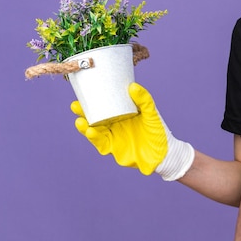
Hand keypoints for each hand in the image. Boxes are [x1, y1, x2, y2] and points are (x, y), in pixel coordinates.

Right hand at [72, 82, 193, 180]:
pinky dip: (95, 138)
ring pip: (95, 130)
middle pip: (95, 116)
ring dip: (85, 126)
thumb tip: (132, 86)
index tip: (85, 90)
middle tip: (75, 104)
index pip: (105, 103)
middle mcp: (115, 123)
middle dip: (84, 112)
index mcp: (122, 112)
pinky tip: (90, 132)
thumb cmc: (158, 131)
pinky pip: (101, 143)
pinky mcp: (113, 148)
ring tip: (80, 121)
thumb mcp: (151, 113)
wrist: (164, 153)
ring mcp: (113, 136)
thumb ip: (144, 100)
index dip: (94, 98)